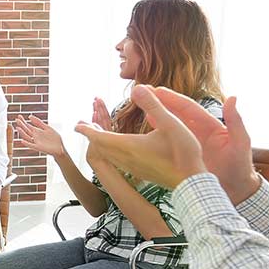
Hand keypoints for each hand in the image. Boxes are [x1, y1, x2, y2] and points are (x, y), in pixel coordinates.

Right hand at [14, 114, 63, 157]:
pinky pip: (31, 145)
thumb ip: (39, 123)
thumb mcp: (47, 128)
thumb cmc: (54, 138)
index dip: (23, 121)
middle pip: (26, 130)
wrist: (60, 148)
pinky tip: (22, 141)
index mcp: (37, 132)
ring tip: (18, 128)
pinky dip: (26, 143)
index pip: (28, 126)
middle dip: (22, 125)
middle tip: (16, 119)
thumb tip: (30, 116)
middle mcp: (35, 137)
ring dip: (22, 133)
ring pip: (27, 137)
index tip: (19, 116)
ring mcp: (36, 142)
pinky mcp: (38, 148)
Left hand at [76, 85, 205, 188]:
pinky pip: (116, 159)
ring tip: (98, 132)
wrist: (191, 181)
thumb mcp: (171, 123)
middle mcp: (125, 158)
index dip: (87, 130)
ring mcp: (131, 166)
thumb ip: (153, 105)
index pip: (99, 137)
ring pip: (107, 154)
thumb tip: (137, 87)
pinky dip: (110, 149)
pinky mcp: (138, 171)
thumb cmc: (183, 153)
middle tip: (85, 123)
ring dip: (100, 141)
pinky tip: (117, 147)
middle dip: (92, 133)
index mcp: (128, 145)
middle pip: (100, 145)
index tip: (77, 125)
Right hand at [151, 90, 259, 203]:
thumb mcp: (241, 143)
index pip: (188, 108)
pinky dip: (158, 136)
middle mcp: (198, 132)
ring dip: (156, 116)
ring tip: (139, 107)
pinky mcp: (184, 157)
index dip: (173, 99)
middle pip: (176, 113)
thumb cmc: (241, 167)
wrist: (236, 192)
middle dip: (160, 102)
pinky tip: (146, 133)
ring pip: (171, 126)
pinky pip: (169, 143)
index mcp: (211, 125)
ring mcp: (190, 144)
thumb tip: (233, 97)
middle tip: (142, 93)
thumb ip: (236, 121)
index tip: (157, 91)